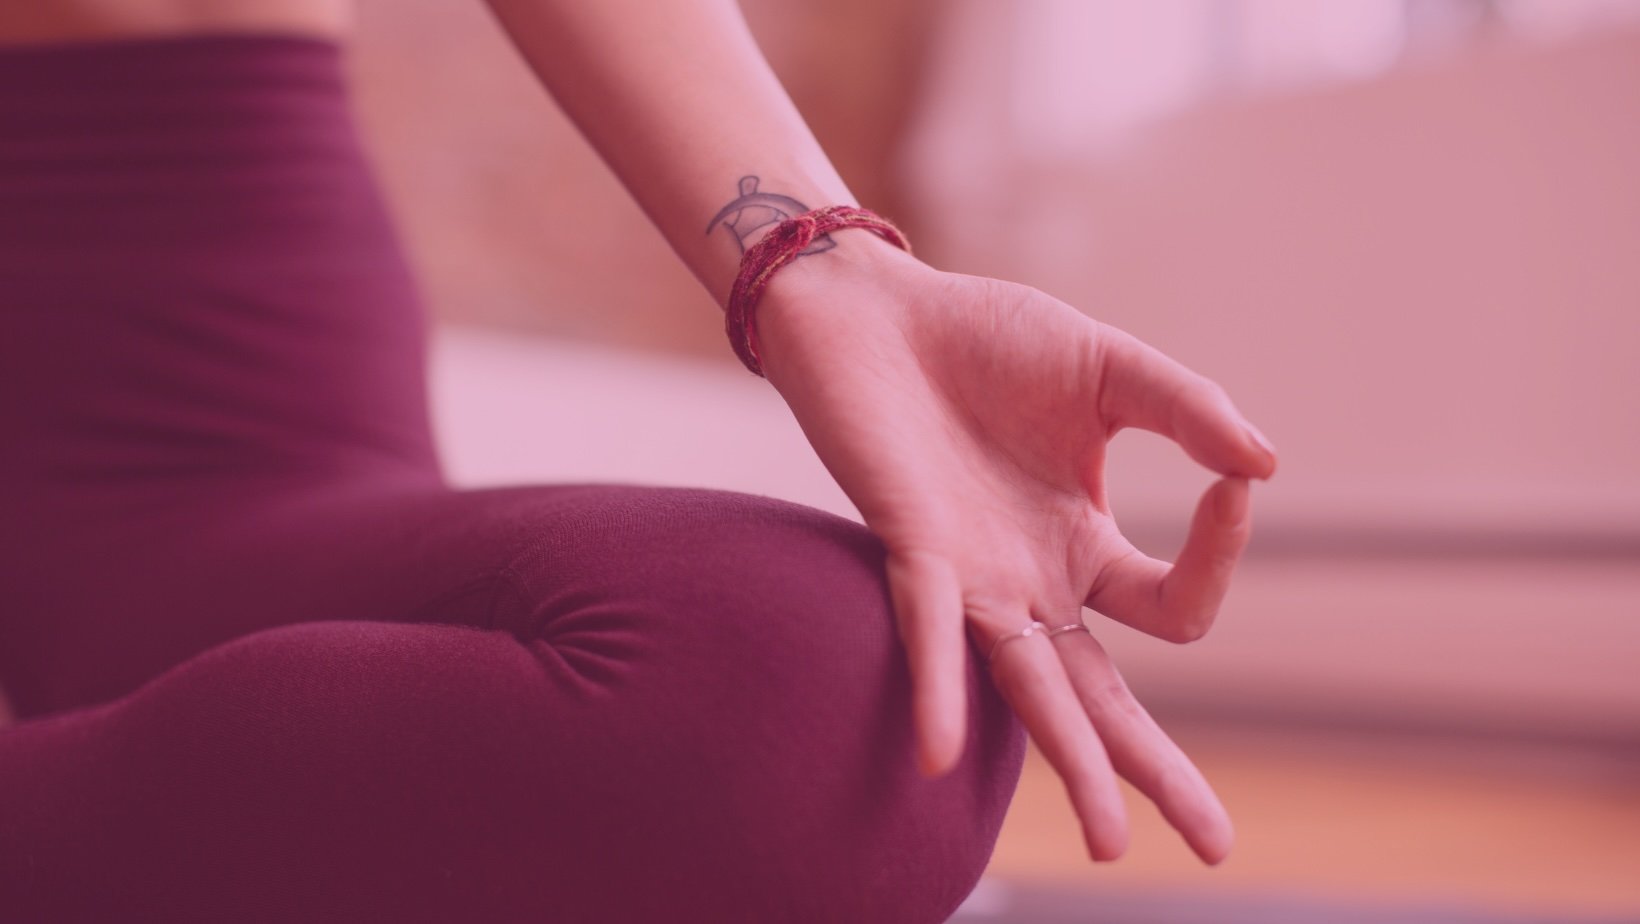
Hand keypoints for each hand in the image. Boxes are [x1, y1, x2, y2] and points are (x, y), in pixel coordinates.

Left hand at [754, 233, 1276, 864]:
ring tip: (1111, 844)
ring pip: (1030, 691)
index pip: (1172, 603)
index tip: (1232, 485)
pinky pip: (927, 631)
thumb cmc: (985, 339)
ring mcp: (971, 579)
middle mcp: (1028, 583)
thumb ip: (1185, 409)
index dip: (1219, 556)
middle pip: (1103, 701)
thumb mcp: (1107, 368)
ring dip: (1071, 765)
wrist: (875, 310)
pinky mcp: (911, 549)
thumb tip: (1263, 468)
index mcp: (1079, 546)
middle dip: (1156, 772)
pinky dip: (936, 689)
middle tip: (1219, 849)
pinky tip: (936, 756)